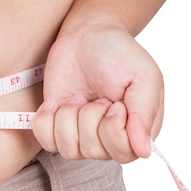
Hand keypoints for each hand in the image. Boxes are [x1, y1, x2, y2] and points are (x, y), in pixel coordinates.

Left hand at [33, 22, 163, 163]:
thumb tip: (143, 151)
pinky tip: (56, 103)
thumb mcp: (143, 75)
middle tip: (97, 96)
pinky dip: (46, 121)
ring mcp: (81, 134)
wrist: (84, 36)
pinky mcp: (56, 126)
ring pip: (68, 150)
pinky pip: (46, 142)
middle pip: (94, 151)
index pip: (124, 154)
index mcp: (137, 128)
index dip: (113, 130)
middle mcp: (109, 137)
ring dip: (68, 118)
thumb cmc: (117, 52)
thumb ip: (144, 114)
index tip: (115, 104)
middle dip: (89, 118)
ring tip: (78, 97)